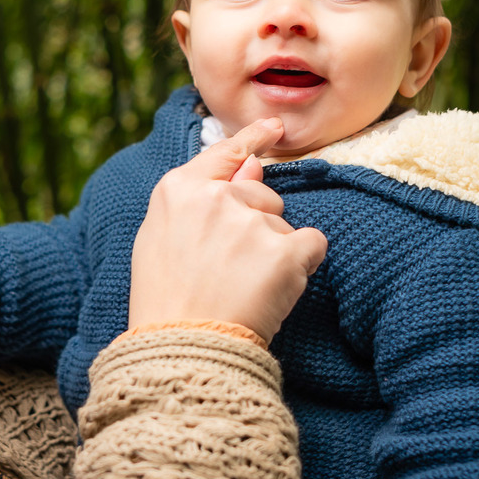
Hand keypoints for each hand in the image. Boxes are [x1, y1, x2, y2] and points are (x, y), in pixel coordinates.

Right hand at [129, 117, 326, 342]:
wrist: (181, 350)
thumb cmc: (166, 301)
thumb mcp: (165, 239)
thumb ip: (204, 197)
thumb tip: (253, 164)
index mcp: (179, 190)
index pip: (224, 153)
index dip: (253, 140)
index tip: (275, 127)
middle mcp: (215, 197)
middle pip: (262, 195)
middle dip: (257, 225)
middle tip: (230, 271)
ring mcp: (250, 222)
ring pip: (284, 225)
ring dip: (274, 253)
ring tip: (242, 288)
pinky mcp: (284, 250)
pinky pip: (313, 244)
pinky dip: (303, 266)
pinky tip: (275, 290)